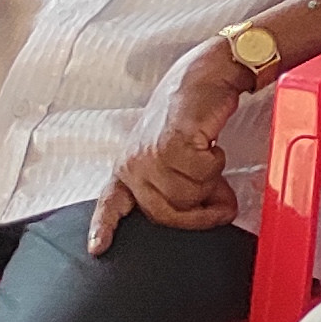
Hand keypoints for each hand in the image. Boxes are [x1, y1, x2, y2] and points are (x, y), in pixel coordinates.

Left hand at [88, 42, 255, 250]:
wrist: (208, 73)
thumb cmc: (194, 110)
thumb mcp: (180, 152)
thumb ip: (185, 184)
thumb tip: (214, 211)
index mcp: (130, 164)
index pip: (112, 202)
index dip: (105, 226)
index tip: (97, 248)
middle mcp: (134, 162)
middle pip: (167, 213)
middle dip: (200, 211)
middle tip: (223, 200)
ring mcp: (150, 154)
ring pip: (189, 196)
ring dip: (211, 179)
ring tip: (212, 154)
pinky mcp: (172, 144)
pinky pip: (203, 174)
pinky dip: (216, 162)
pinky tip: (211, 142)